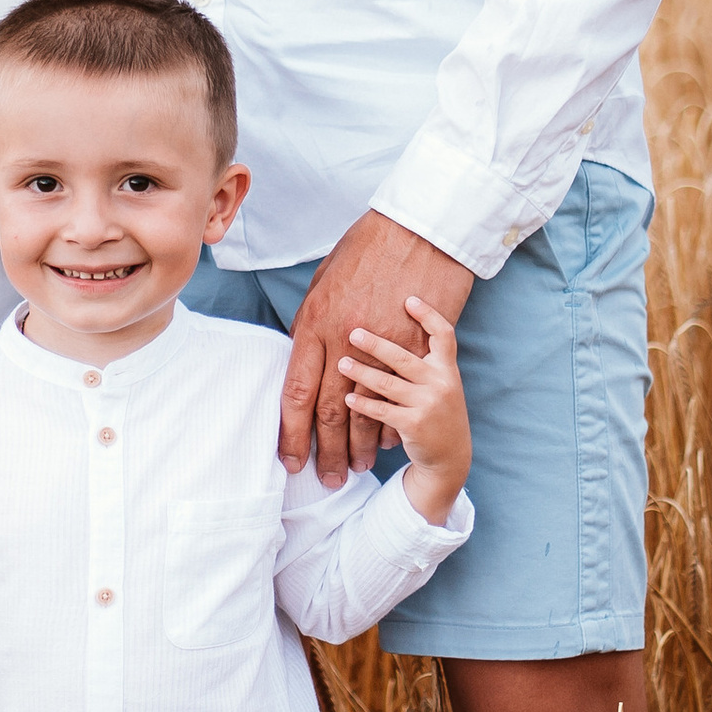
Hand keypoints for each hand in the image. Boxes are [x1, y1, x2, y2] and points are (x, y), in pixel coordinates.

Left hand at [280, 211, 474, 484]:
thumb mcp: (322, 285)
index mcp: (315, 326)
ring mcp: (382, 350)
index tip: (292, 460)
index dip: (292, 433)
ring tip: (356, 469)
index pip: (296, 393)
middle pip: (329, 411)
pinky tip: (384, 448)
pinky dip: (390, 427)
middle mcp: (344, 342)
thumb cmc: (367, 251)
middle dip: (327, 452)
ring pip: (364, 413)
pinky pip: (400, 398)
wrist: (419, 232)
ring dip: (359, 447)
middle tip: (327, 478)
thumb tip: (299, 356)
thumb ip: (309, 326)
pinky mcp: (414, 352)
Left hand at [338, 299, 471, 525]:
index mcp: (447, 367)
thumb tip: (391, 324)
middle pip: (405, 358)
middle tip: (353, 331)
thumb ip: (420, 358)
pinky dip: (363, 403)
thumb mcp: (438, 381)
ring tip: (341, 363)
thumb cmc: (436, 410)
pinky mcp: (415, 425)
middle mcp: (441, 383)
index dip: (429, 315)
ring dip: (362, 372)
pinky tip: (347, 397)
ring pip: (389, 384)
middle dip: (377, 344)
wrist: (450, 454)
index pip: (443, 334)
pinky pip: (383, 411)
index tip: (409, 299)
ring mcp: (430, 404)